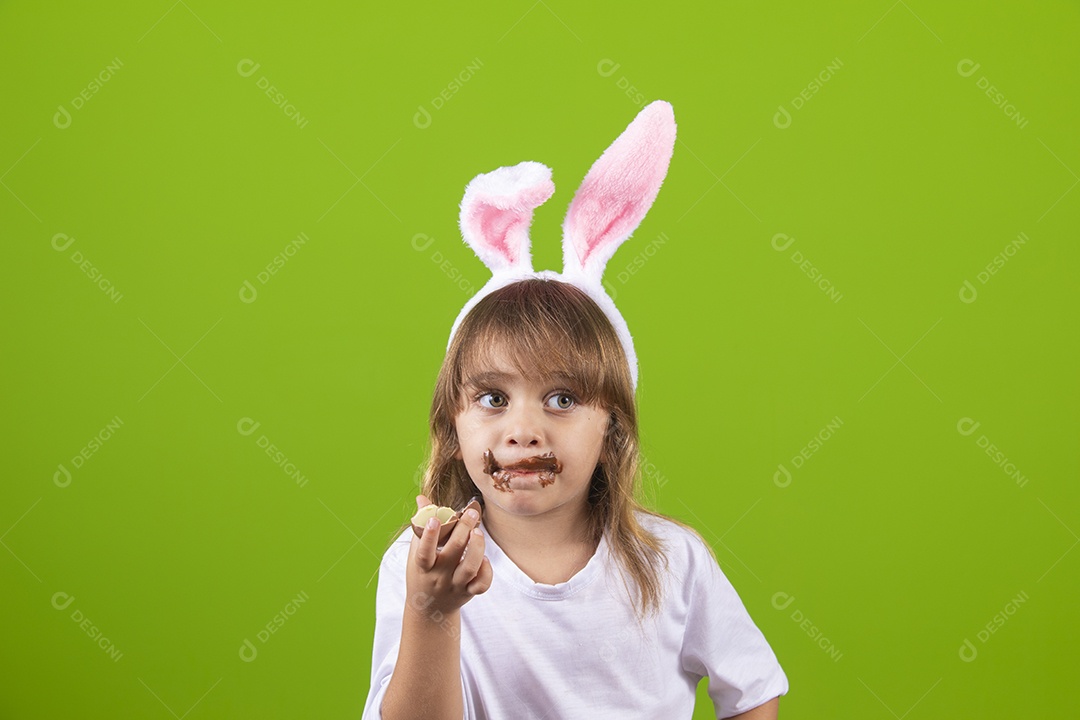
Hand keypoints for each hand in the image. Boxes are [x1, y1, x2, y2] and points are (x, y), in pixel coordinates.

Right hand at [405, 494, 492, 617]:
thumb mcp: (416, 552)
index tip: (434, 519)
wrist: (429, 609)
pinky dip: (486, 571)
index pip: (424, 552)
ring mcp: (455, 585)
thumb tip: (422, 498)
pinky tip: (485, 558)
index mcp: (423, 566)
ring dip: (477, 547)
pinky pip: (481, 584)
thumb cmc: (422, 573)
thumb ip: (421, 526)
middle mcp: (439, 577)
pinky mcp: (469, 592)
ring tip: (478, 532)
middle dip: (464, 530)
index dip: (429, 536)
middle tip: (472, 513)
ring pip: (470, 568)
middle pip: (454, 552)